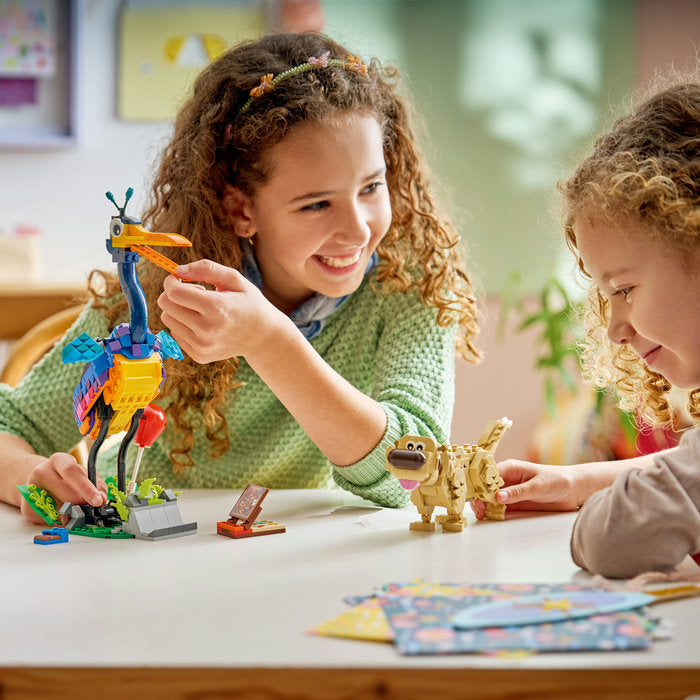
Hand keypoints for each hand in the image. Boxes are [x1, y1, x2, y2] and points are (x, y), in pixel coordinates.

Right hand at [22, 453, 106, 523]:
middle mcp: (42, 471)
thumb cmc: (67, 478)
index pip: (72, 472)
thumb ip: (96, 485)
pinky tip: (59, 512)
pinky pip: (49, 519)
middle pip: (67, 494)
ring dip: (71, 513)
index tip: (98, 501)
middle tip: (87, 507)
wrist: (39, 481)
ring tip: (71, 507)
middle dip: (82, 504)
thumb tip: (103, 499)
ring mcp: (32, 489)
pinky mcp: (27, 506)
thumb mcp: (84, 474)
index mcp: (59, 460)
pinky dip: (60, 519)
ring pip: (59, 509)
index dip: (87, 488)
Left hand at [158, 259, 282, 363]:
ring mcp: (202, 346)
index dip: (171, 281)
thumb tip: (178, 270)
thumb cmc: (248, 303)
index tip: (179, 278)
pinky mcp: (199, 355)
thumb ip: (206, 269)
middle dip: (173, 294)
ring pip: (167, 320)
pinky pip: (175, 334)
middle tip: (194, 293)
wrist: (263, 337)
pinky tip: (203, 324)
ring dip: (178, 310)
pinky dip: (184, 325)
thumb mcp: (235, 279)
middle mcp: (207, 330)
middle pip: (166, 305)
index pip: (173, 293)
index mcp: (216, 308)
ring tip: (201, 310)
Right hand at [470, 459, 582, 519]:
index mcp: (510, 468)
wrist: (574, 489)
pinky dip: (493, 512)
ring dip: (485, 506)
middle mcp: (507, 479)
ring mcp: (509, 491)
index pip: (487, 475)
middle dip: (480, 498)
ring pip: (490, 499)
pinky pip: (499, 507)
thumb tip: (498, 497)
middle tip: (480, 512)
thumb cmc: (557, 481)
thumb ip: (517, 492)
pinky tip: (491, 517)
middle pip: (485, 488)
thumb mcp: (537, 486)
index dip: (479, 486)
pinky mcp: (515, 502)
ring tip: (484, 516)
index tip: (476, 498)